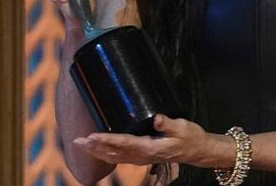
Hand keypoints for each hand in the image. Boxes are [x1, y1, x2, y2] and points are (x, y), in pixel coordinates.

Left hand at [73, 114, 224, 166]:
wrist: (196, 151)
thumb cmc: (190, 137)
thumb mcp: (183, 127)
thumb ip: (169, 123)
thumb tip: (156, 118)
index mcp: (150, 148)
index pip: (123, 143)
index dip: (106, 140)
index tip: (92, 136)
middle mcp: (142, 156)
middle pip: (114, 153)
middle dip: (95, 147)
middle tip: (78, 140)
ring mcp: (141, 158)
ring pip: (114, 157)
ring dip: (97, 151)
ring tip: (82, 145)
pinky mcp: (142, 156)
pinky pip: (120, 157)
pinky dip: (106, 155)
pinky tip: (98, 150)